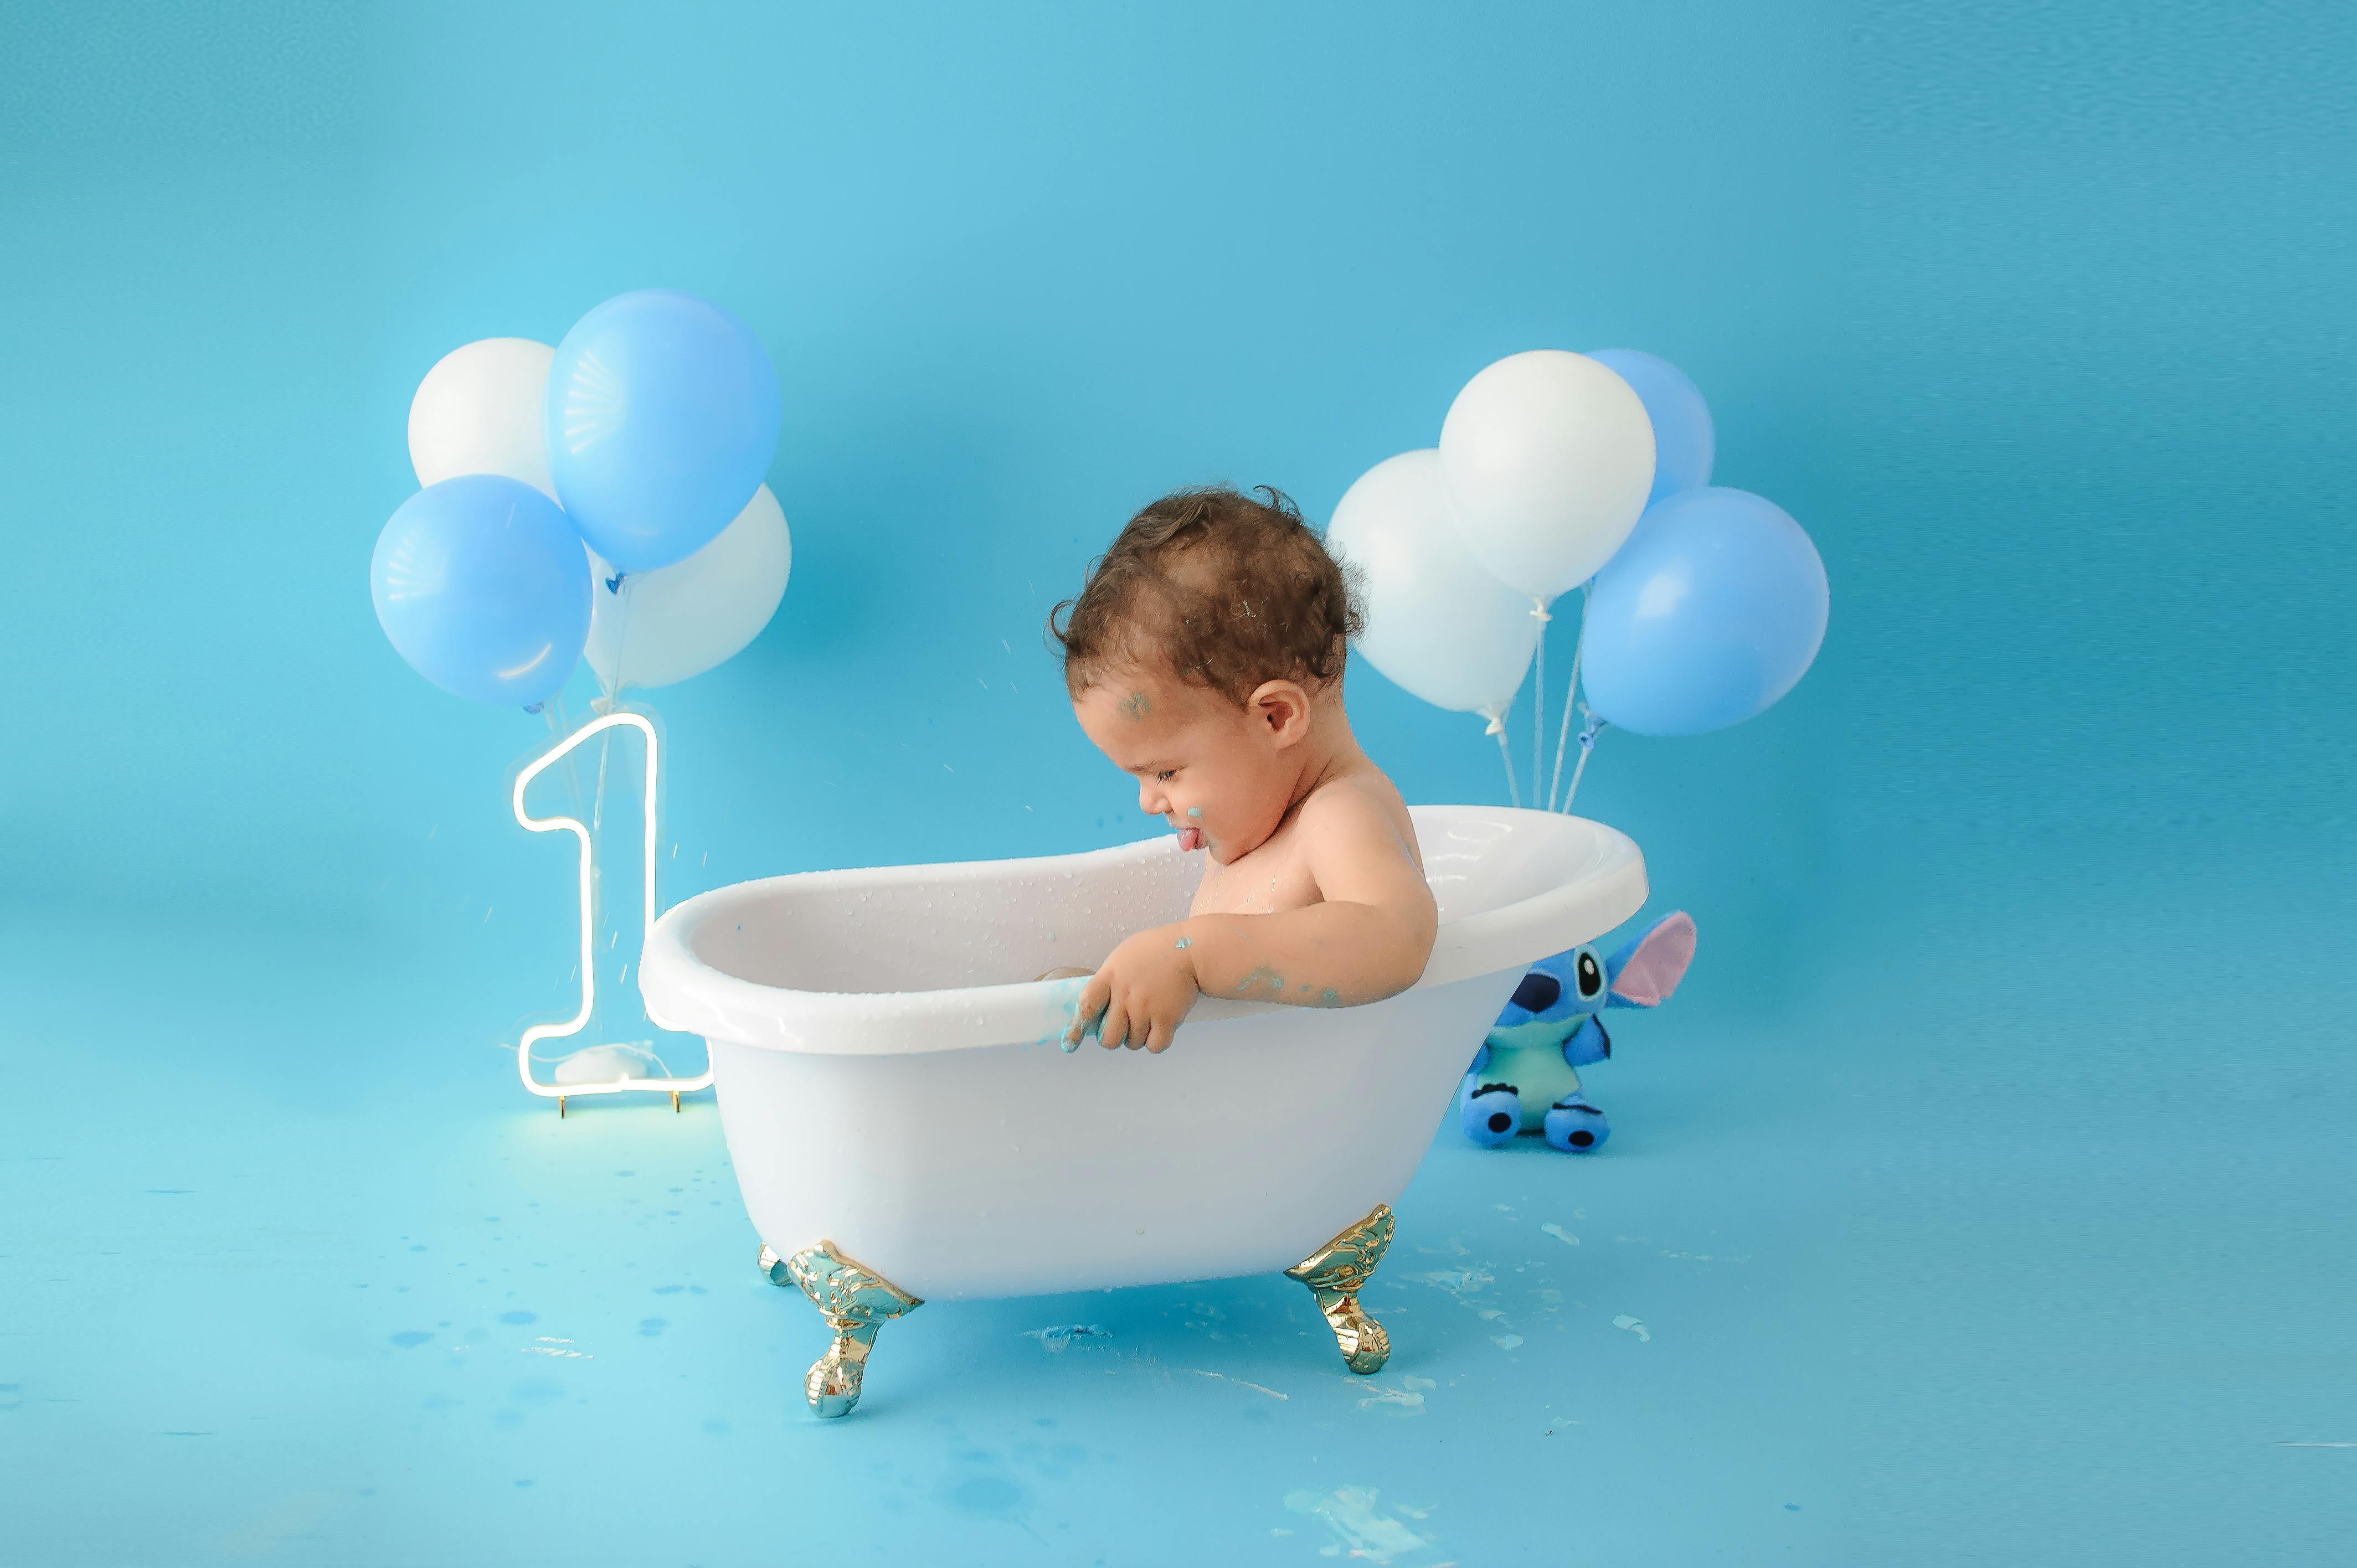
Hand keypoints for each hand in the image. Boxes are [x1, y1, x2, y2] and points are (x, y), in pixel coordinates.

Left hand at [1065, 924, 1199, 1052]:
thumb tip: (1095, 1008)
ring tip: (1147, 1019)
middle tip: (1123, 1028)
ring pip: (1132, 1043)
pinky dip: (1156, 1042)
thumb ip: (1107, 981)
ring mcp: (1146, 1007)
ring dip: (1137, 1038)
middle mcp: (1125, 994)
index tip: (1071, 1043)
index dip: (1077, 1028)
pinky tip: (1159, 1029)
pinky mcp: (1167, 1017)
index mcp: (1109, 976)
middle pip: (1108, 1038)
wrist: (1189, 949)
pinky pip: (1155, 1046)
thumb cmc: (1154, 952)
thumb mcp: (1121, 958)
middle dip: (1113, 1038)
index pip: (1086, 1006)